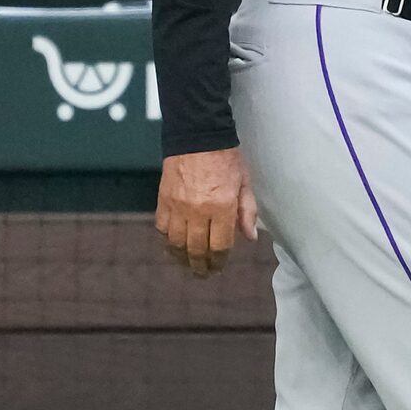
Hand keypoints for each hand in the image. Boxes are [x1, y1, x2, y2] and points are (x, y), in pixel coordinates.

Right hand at [156, 146, 257, 276]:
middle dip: (201, 267)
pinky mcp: (163, 200)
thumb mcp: (245, 182)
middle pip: (197, 250)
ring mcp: (178, 206)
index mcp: (222, 207)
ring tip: (186, 265)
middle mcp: (198, 210)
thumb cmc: (225, 158)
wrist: (197, 135)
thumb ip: (247, 211)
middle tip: (203, 274)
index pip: (220, 246)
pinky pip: (162, 228)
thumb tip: (248, 238)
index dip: (220, 262)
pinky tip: (172, 246)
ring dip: (182, 258)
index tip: (219, 267)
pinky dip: (166, 241)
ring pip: (176, 244)